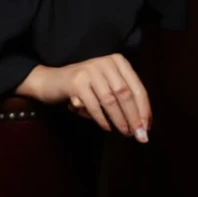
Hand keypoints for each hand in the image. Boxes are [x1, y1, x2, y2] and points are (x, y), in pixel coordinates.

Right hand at [18, 55, 151, 141]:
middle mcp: (104, 62)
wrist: (51, 81)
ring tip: (124, 132)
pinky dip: (102, 119)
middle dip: (134, 117)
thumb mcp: (106, 86)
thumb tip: (142, 124)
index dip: (144, 109)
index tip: (146, 127)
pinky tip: (107, 127)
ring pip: (111, 100)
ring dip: (119, 119)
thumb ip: (123, 99)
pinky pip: (94, 105)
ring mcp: (89, 70)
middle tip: (139, 135)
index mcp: (117, 61)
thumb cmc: (83, 88)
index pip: (137, 87)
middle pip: (125, 94)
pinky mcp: (76, 82)